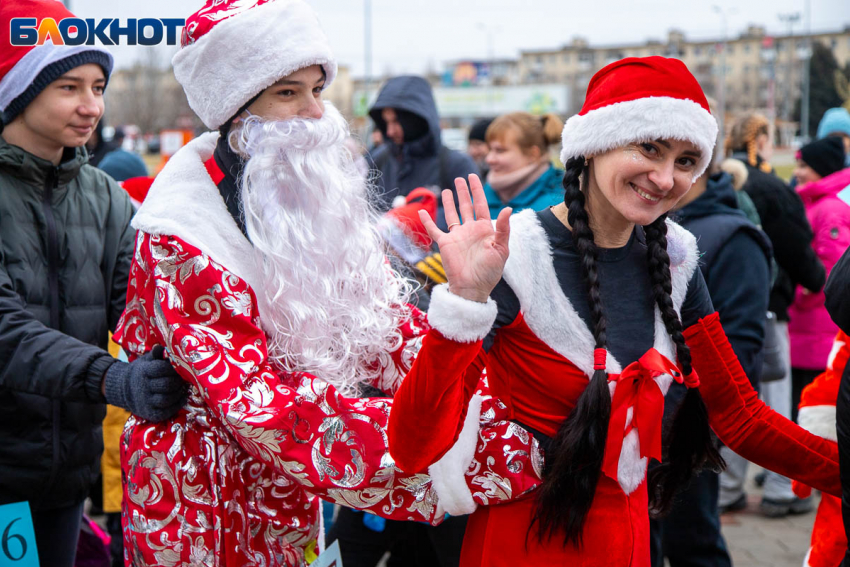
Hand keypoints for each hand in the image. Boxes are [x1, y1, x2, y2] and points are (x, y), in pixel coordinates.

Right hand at [103, 347, 185, 421]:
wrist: (124, 389)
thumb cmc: (142, 371)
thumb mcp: (146, 360)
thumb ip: (156, 354)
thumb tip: (162, 347)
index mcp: (143, 371)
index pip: (161, 368)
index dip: (174, 368)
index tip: (181, 366)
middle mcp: (143, 387)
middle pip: (166, 385)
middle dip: (178, 381)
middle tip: (185, 378)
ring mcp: (145, 402)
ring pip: (166, 399)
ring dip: (178, 394)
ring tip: (183, 388)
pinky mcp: (149, 413)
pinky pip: (165, 412)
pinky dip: (176, 405)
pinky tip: (182, 398)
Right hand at [419, 174, 510, 302]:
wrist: (473, 288)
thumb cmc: (490, 271)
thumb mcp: (501, 249)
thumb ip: (504, 228)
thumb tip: (508, 208)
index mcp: (484, 229)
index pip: (480, 205)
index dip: (477, 190)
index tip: (473, 177)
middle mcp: (470, 230)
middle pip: (466, 206)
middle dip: (464, 192)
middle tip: (460, 178)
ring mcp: (457, 236)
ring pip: (452, 214)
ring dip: (450, 202)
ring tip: (448, 190)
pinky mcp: (445, 244)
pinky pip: (434, 230)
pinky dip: (427, 221)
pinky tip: (422, 212)